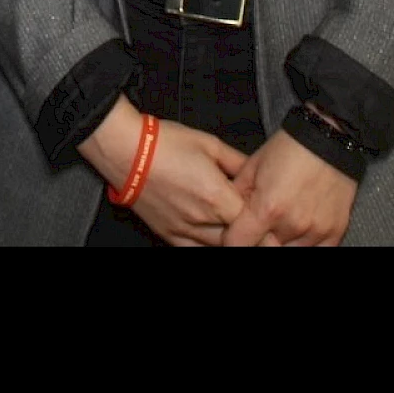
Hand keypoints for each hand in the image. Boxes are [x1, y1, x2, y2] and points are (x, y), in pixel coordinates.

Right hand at [81, 98, 247, 246]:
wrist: (126, 150)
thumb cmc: (164, 143)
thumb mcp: (210, 144)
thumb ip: (238, 162)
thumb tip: (254, 171)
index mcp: (217, 196)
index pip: (254, 221)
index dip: (261, 217)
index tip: (268, 216)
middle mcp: (202, 219)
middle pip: (238, 238)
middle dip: (248, 230)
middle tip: (251, 220)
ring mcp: (184, 229)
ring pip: (217, 246)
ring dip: (228, 237)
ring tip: (230, 224)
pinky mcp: (168, 233)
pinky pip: (193, 249)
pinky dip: (205, 244)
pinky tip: (210, 234)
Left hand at [221, 130, 357, 246]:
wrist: (329, 138)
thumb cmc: (288, 149)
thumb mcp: (251, 168)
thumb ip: (236, 198)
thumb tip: (224, 218)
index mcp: (267, 208)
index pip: (237, 245)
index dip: (232, 239)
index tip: (234, 232)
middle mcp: (292, 224)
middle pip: (263, 250)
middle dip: (256, 239)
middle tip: (258, 225)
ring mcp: (316, 231)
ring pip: (287, 252)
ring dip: (279, 242)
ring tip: (279, 224)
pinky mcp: (334, 232)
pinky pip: (315, 251)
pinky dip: (303, 244)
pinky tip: (298, 231)